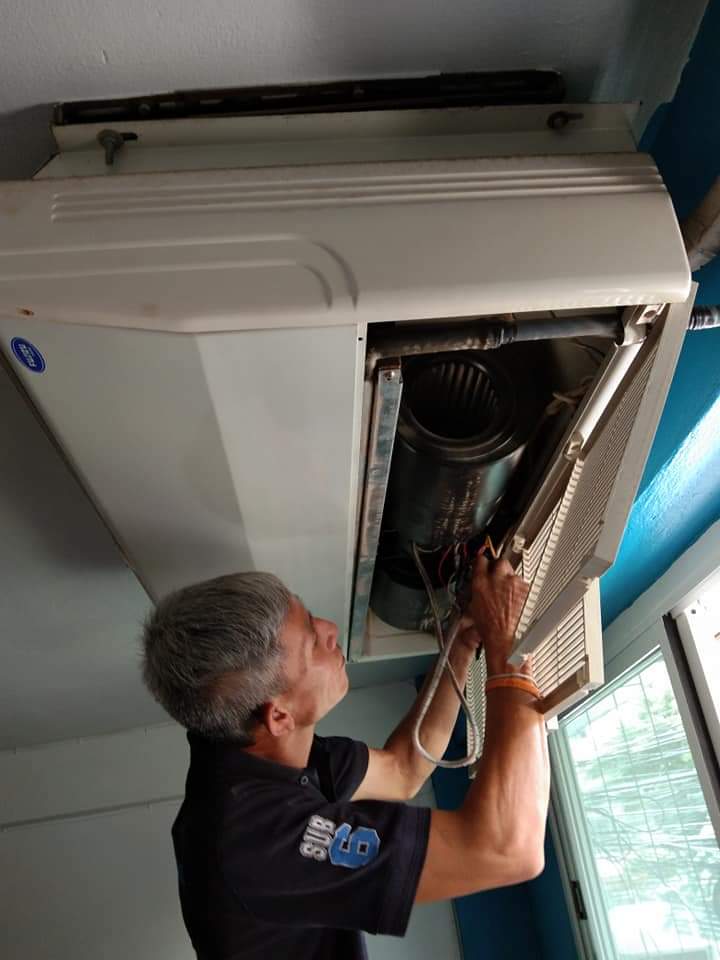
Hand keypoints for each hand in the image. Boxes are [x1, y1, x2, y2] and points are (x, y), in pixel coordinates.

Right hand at [467, 554, 529, 673]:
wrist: (502, 636)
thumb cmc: (488, 625)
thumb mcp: (474, 603)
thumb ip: (478, 586)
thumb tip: (481, 579)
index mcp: (481, 582)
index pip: (481, 560)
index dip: (483, 562)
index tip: (484, 563)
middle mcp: (497, 578)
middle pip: (500, 561)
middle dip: (499, 568)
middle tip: (497, 577)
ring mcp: (513, 582)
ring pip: (512, 572)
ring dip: (509, 579)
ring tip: (506, 594)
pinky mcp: (525, 589)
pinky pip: (520, 583)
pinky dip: (518, 588)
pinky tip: (513, 599)